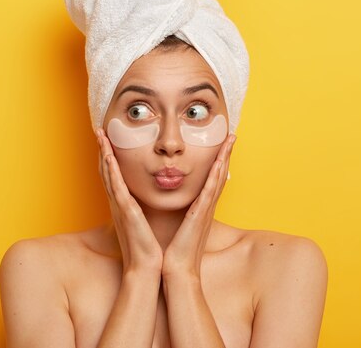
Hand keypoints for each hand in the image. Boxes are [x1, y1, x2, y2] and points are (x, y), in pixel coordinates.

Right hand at [96, 128, 162, 273]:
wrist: (147, 269)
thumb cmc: (147, 248)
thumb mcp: (143, 224)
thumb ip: (141, 211)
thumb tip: (144, 203)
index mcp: (123, 205)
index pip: (114, 175)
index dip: (109, 156)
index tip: (108, 139)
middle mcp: (117, 203)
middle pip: (106, 170)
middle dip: (102, 149)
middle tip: (99, 130)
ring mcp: (119, 206)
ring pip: (108, 174)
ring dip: (103, 153)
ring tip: (100, 135)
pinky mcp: (125, 211)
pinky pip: (116, 186)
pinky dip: (111, 170)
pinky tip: (108, 156)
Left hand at [162, 134, 236, 278]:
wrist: (176, 270)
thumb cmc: (175, 250)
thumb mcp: (179, 226)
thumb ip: (180, 214)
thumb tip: (176, 205)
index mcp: (200, 208)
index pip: (210, 179)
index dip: (217, 161)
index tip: (221, 144)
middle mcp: (206, 207)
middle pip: (219, 175)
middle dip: (226, 154)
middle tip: (232, 135)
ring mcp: (205, 211)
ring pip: (218, 179)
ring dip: (224, 158)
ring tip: (230, 140)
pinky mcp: (200, 217)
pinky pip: (209, 193)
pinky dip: (215, 177)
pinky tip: (219, 163)